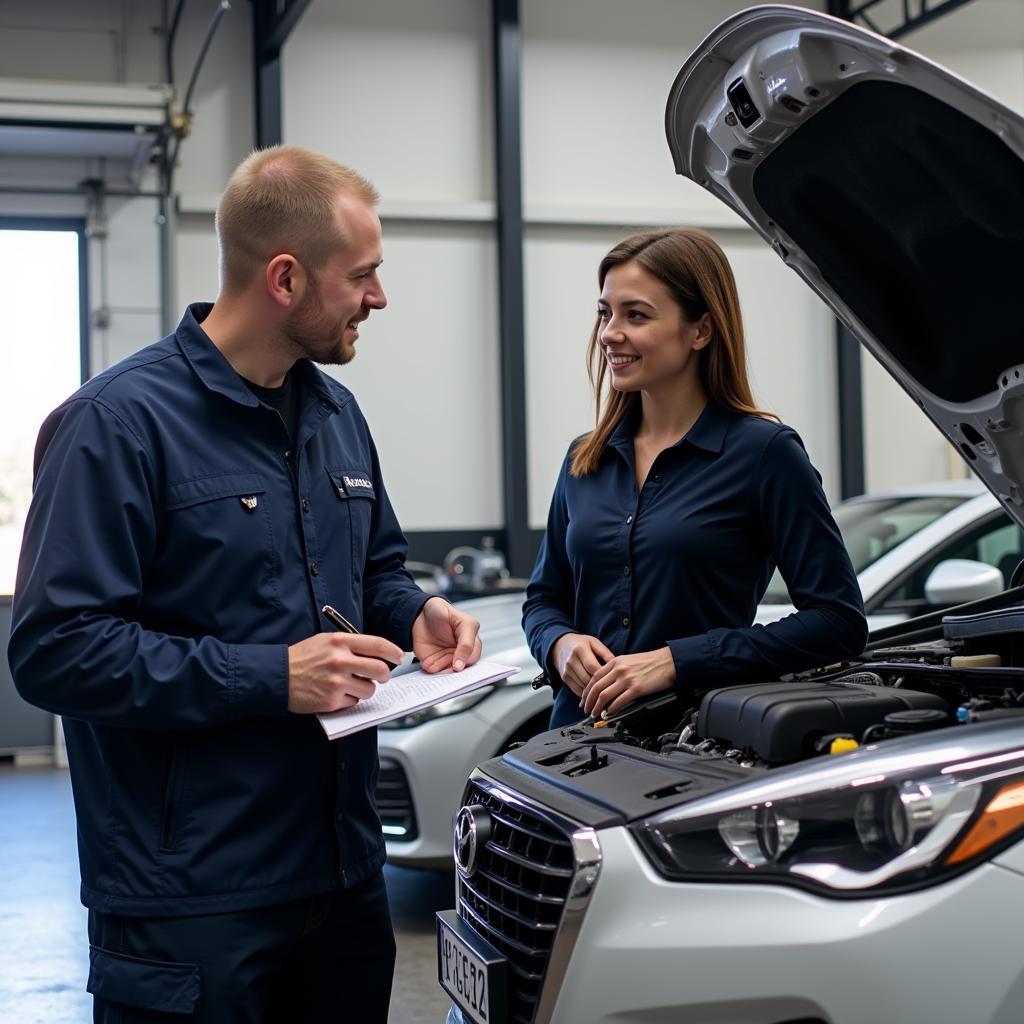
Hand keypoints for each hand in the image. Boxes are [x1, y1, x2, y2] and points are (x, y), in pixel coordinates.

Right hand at [287, 632, 403, 713]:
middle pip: (380, 670)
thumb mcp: (326, 641)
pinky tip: (337, 693)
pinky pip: (354, 702)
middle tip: (381, 676)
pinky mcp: (332, 700)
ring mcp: (337, 682)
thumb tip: (376, 653)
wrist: (277, 676)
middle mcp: (340, 660)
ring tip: (352, 685)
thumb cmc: (302, 657)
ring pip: (370, 689)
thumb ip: (351, 645)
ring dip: (366, 689)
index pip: (378, 645)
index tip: (398, 656)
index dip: (393, 652)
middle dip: (384, 675)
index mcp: (340, 642)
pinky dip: (349, 700)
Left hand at [411, 597, 481, 672]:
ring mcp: (449, 656)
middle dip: (453, 668)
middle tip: (445, 668)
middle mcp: (462, 649)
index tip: (457, 666)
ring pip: (449, 670)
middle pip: (463, 665)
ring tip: (431, 664)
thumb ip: (466, 639)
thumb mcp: (458, 618)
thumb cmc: (440, 611)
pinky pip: (437, 670)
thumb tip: (463, 660)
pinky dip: (432, 669)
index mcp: (471, 637)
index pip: (473, 653)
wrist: (419, 614)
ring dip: (440, 669)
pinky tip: (427, 664)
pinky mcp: (437, 661)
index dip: (464, 659)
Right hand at [551, 633, 613, 697]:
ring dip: (594, 693)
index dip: (604, 675)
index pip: (593, 667)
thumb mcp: (594, 642)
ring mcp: (566, 670)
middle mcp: (571, 660)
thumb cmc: (581, 643)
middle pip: (587, 679)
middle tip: (613, 692)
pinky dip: (587, 694)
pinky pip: (577, 690)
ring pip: (582, 687)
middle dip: (600, 686)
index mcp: (580, 649)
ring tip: (606, 696)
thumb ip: (605, 653)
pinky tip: (595, 695)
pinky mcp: (564, 678)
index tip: (615, 681)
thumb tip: (617, 665)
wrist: (560, 645)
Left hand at [580, 647, 675, 718]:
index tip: (584, 699)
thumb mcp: (627, 661)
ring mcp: (627, 679)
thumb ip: (615, 670)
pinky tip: (609, 713)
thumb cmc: (650, 662)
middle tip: (586, 709)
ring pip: (604, 695)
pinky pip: (619, 701)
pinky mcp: (636, 689)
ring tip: (595, 714)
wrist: (667, 662)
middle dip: (588, 701)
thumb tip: (605, 684)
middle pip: (596, 687)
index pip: (594, 677)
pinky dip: (612, 709)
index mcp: (615, 662)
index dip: (586, 691)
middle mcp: (618, 670)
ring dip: (597, 707)